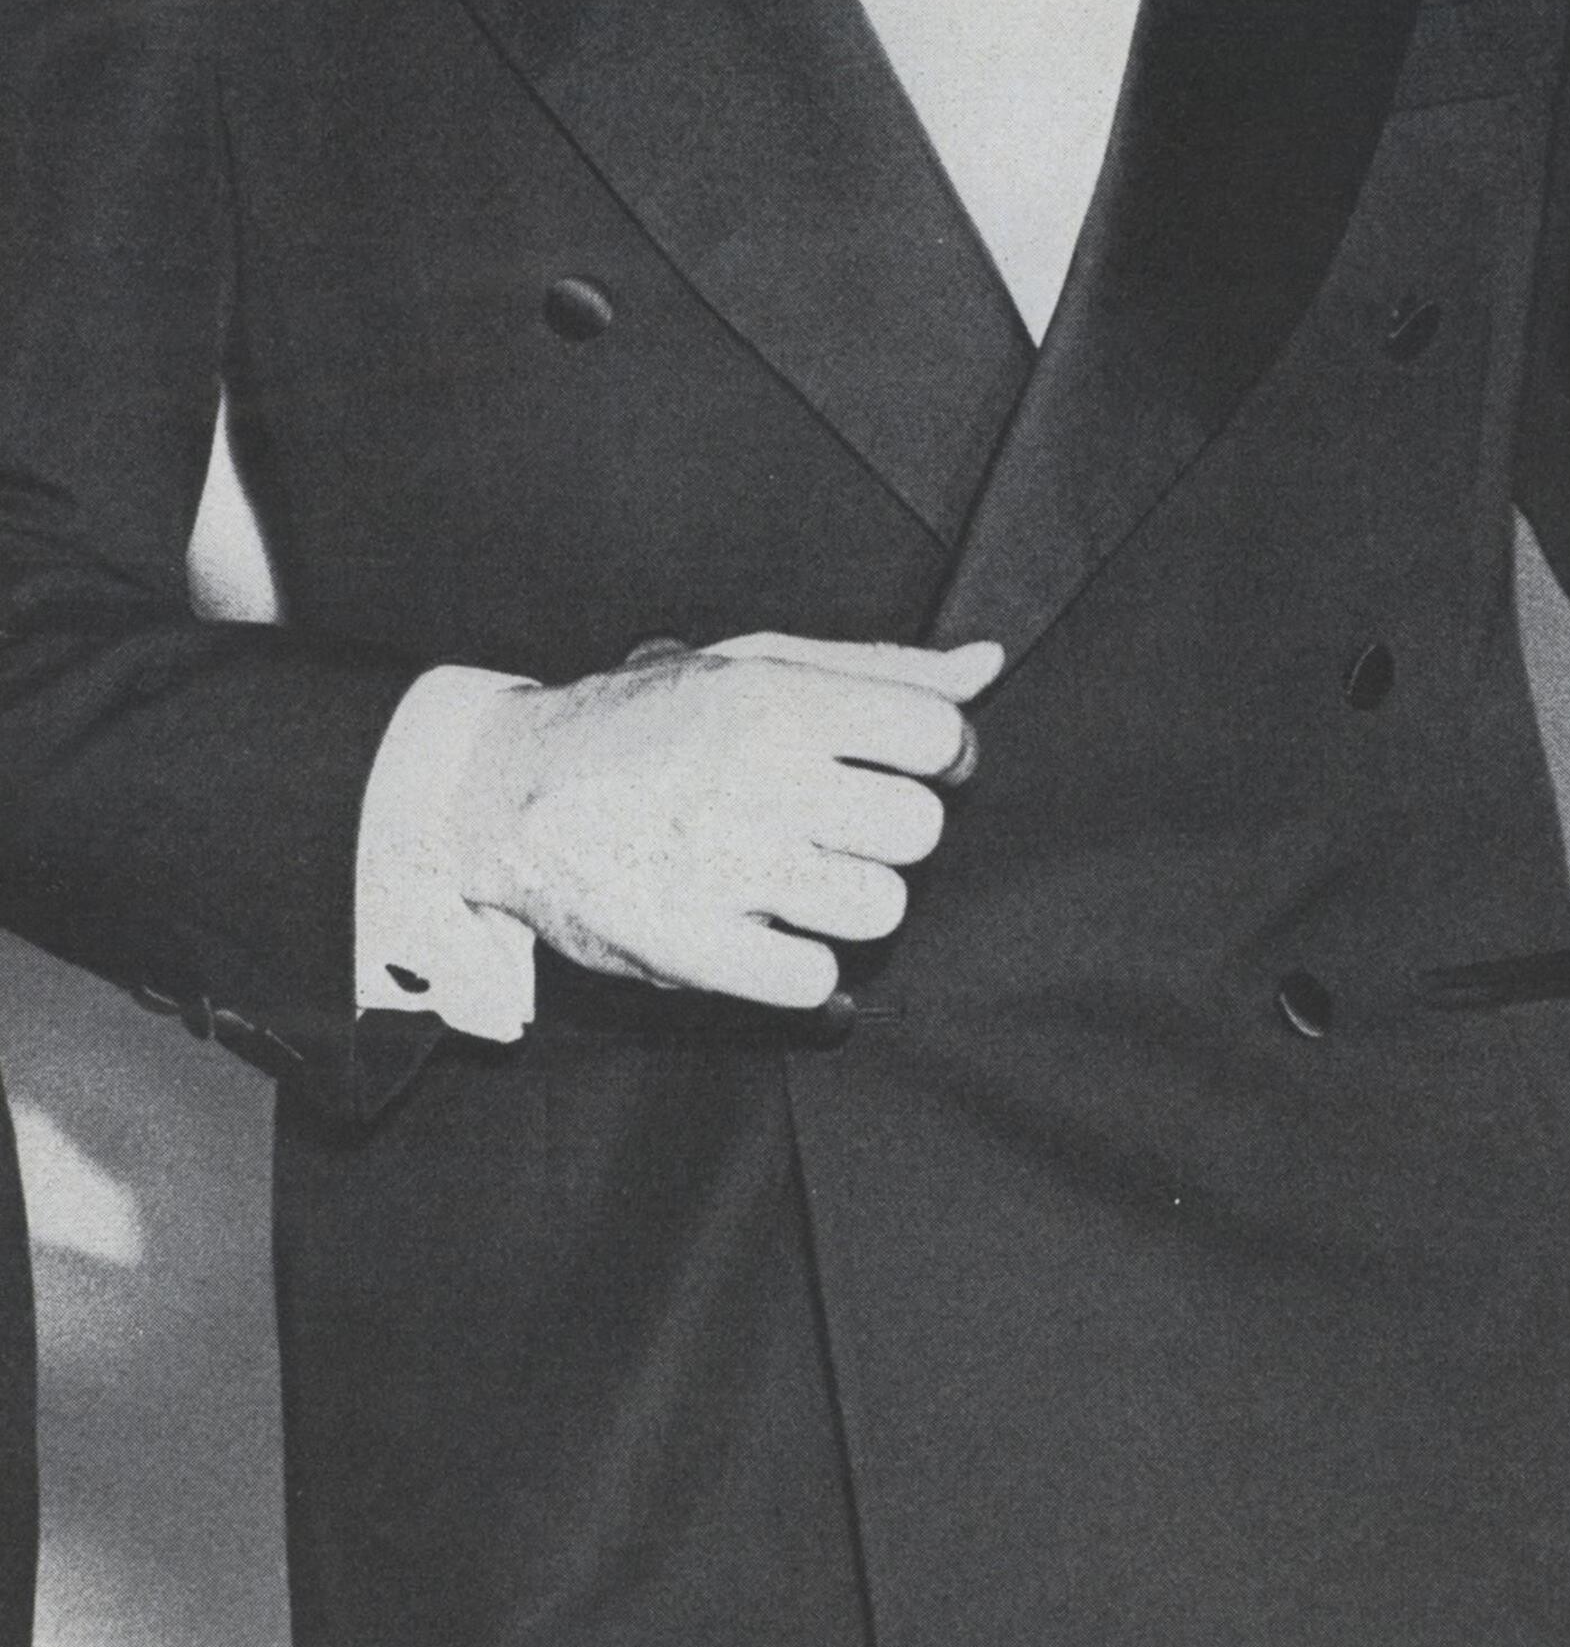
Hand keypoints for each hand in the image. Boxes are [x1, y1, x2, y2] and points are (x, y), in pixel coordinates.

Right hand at [453, 630, 1003, 1005]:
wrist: (507, 790)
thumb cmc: (648, 721)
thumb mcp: (755, 664)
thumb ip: (877, 669)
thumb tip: (985, 667)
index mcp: (776, 700)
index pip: (937, 735)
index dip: (938, 754)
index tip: (901, 762)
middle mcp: (757, 779)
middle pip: (917, 828)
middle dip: (885, 828)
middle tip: (832, 820)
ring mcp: (724, 867)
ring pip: (879, 907)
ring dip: (848, 899)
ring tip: (794, 875)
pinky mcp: (690, 946)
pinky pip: (813, 982)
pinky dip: (801, 969)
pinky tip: (765, 931)